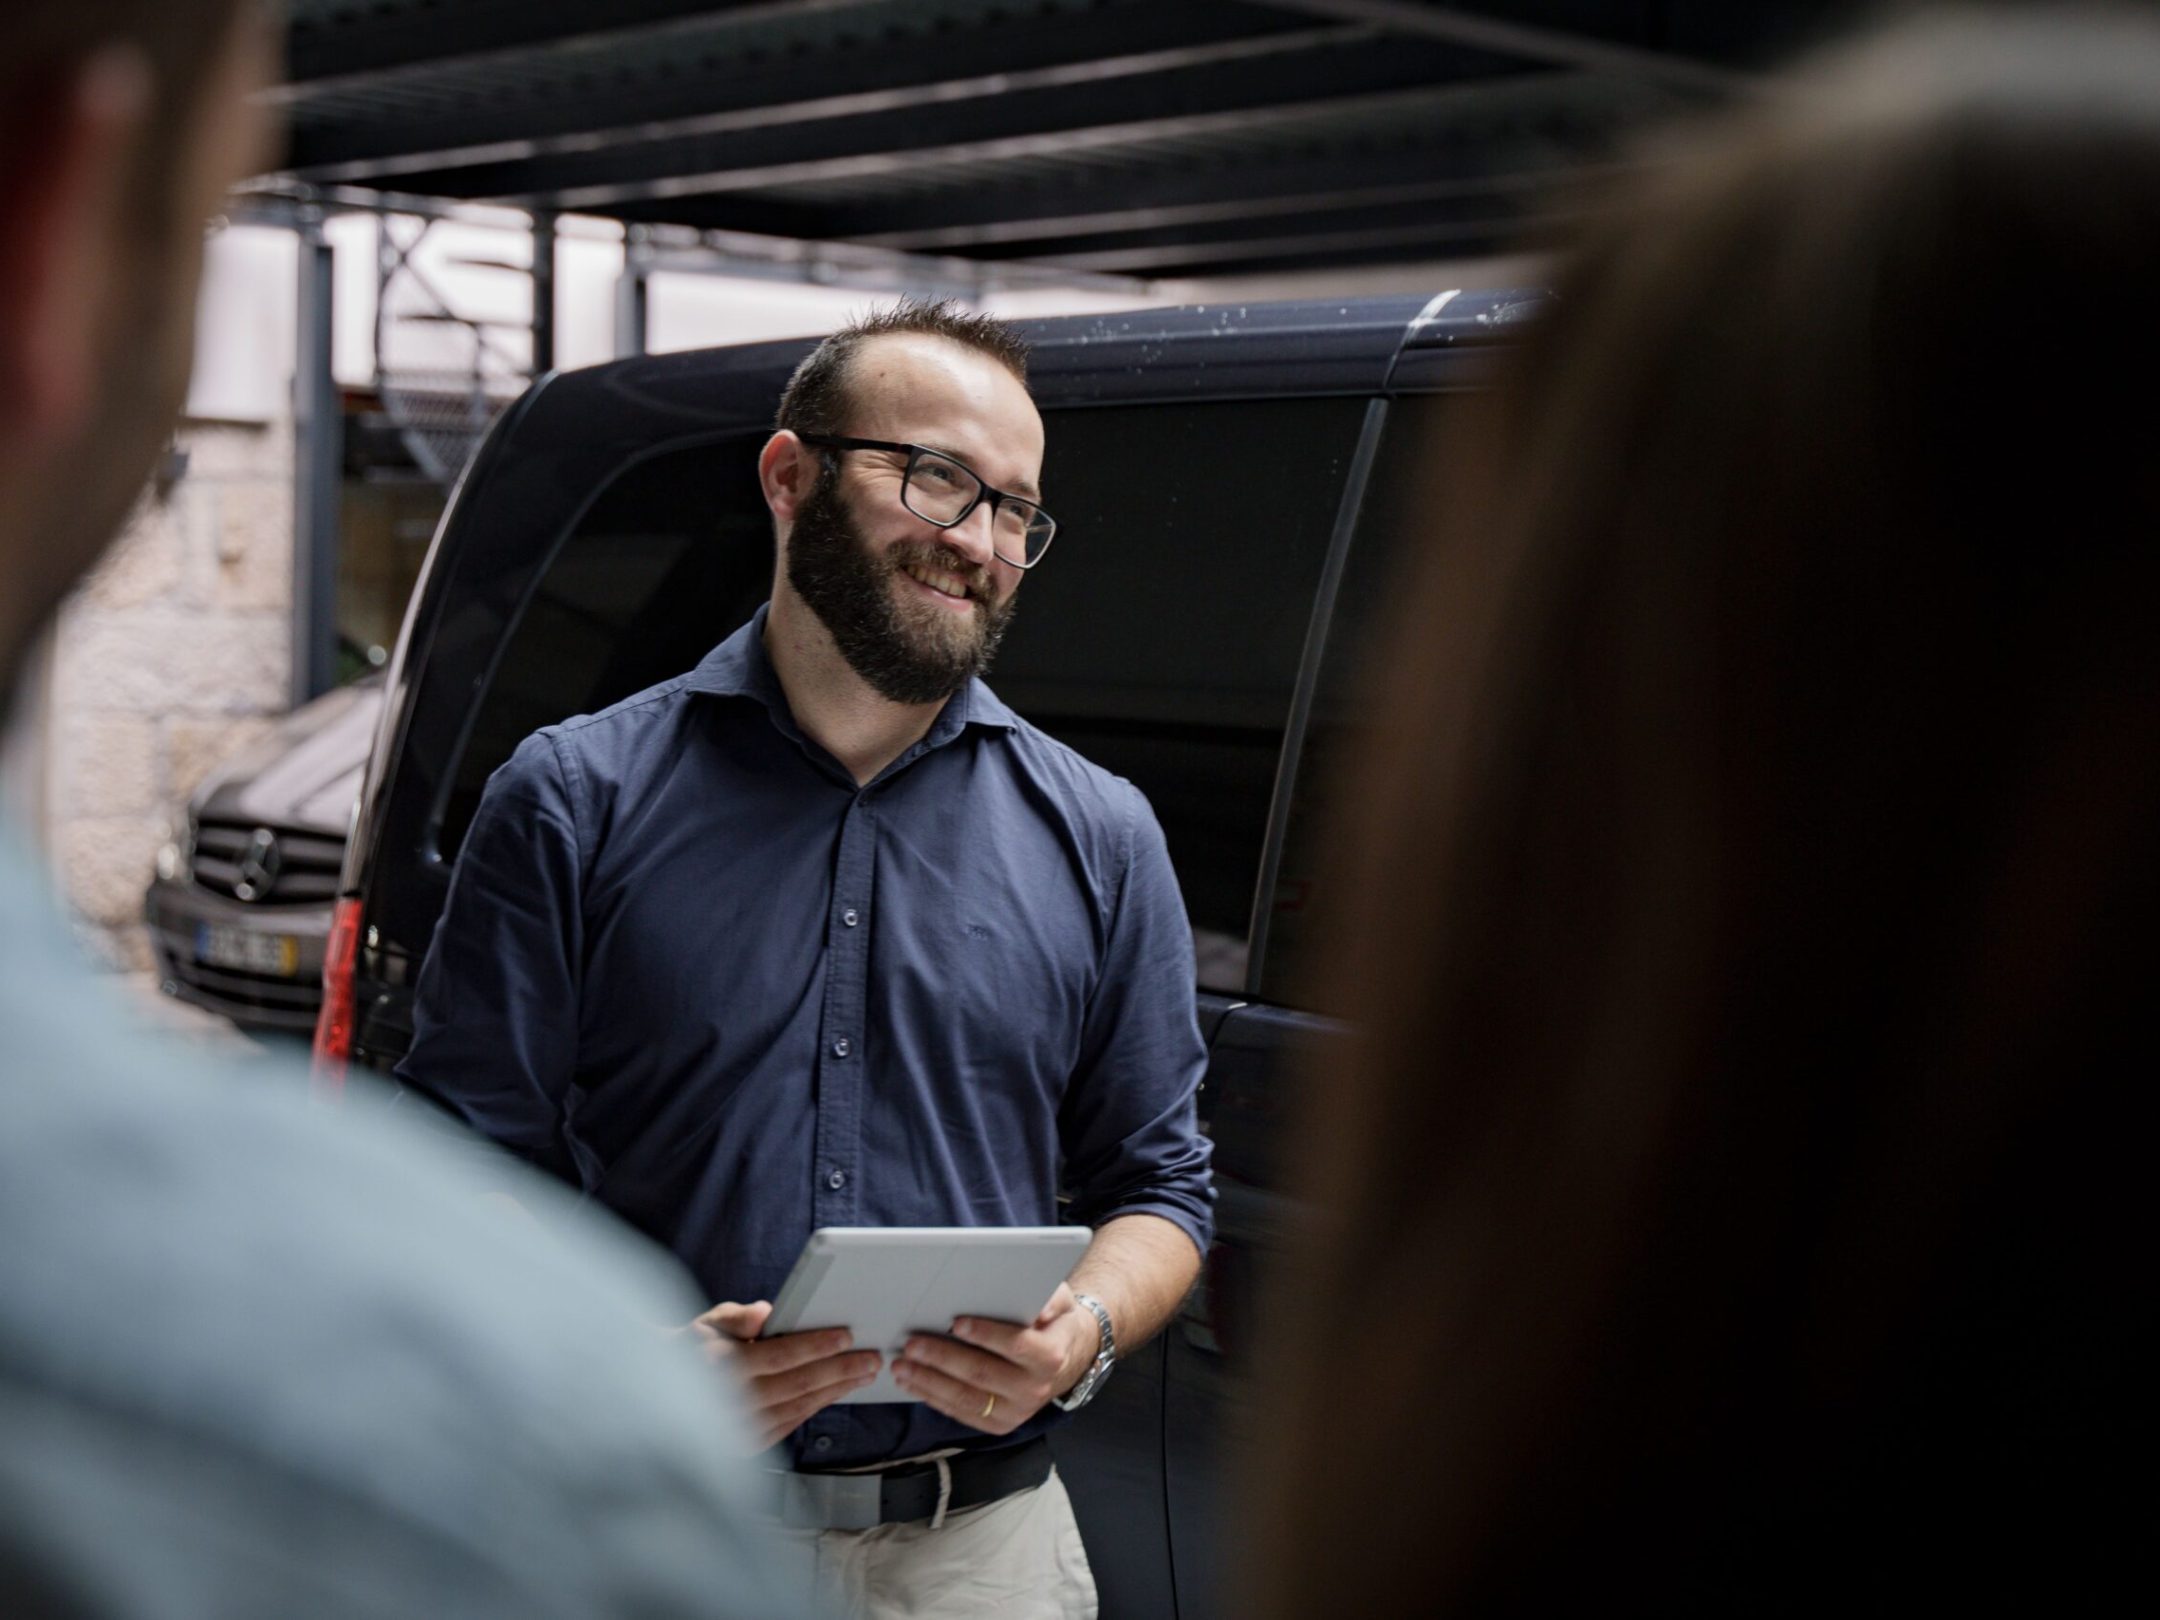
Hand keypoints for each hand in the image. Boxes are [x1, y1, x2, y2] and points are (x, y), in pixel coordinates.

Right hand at [690, 1300, 882, 1449]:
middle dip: (839, 1370)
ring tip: (863, 1373)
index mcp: (720, 1368)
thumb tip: (765, 1314)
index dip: (815, 1346)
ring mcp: (738, 1429)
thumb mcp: (707, 1323)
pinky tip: (837, 1391)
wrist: (665, 1394)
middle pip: (796, 1385)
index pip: (778, 1356)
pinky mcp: (747, 1445)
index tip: (847, 1336)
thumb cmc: (693, 1349)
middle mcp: (730, 1403)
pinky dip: (817, 1407)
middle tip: (871, 1358)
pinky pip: (791, 1424)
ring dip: (835, 1390)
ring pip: (798, 1408)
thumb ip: (737, 1317)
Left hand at [890, 1282, 1098, 1435]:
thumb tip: (1037, 1306)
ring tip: (902, 1366)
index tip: (956, 1322)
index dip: (986, 1334)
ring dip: (929, 1382)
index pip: (1016, 1345)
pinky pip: (962, 1413)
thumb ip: (1049, 1298)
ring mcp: (1016, 1411)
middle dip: (943, 1358)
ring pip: (966, 1398)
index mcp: (1050, 1356)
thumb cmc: (1054, 1323)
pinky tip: (913, 1384)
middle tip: (912, 1343)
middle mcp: (1034, 1389)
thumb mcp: (1060, 1302)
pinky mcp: (999, 1425)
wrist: (1067, 1360)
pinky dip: (934, 1399)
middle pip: (982, 1374)